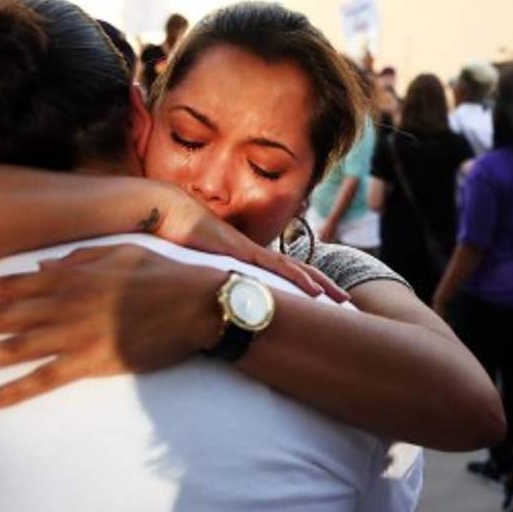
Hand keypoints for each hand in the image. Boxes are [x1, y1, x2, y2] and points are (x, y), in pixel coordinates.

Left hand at [0, 244, 229, 407]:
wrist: (198, 304)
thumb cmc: (167, 275)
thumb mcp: (123, 253)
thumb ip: (82, 259)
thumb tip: (45, 269)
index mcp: (74, 277)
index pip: (14, 285)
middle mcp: (67, 304)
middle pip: (3, 317)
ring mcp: (77, 334)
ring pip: (14, 348)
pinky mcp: (93, 361)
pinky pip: (45, 378)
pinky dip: (15, 390)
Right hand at [153, 185, 347, 301]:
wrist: (167, 211)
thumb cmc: (174, 237)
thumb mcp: (194, 265)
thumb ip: (201, 278)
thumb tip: (197, 300)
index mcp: (246, 257)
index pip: (283, 272)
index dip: (303, 284)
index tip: (322, 298)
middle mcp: (254, 253)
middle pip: (297, 271)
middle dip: (322, 285)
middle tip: (345, 300)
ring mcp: (252, 251)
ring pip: (294, 271)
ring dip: (319, 284)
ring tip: (340, 298)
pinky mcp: (246, 253)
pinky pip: (278, 268)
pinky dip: (299, 279)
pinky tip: (315, 291)